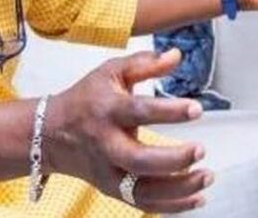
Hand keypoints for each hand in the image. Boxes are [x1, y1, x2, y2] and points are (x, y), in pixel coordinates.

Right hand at [44, 49, 212, 212]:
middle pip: (138, 160)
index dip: (169, 111)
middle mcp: (107, 145)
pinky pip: (143, 204)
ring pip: (142, 191)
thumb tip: (176, 55)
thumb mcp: (111, 72)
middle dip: (172, 159)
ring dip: (179, 189)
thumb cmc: (87, 98)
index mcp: (108, 111)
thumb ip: (144, 63)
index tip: (197, 109)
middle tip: (201, 150)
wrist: (50, 134)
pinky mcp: (112, 190)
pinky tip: (198, 198)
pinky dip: (172, 206)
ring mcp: (108, 173)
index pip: (139, 112)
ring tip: (207, 176)